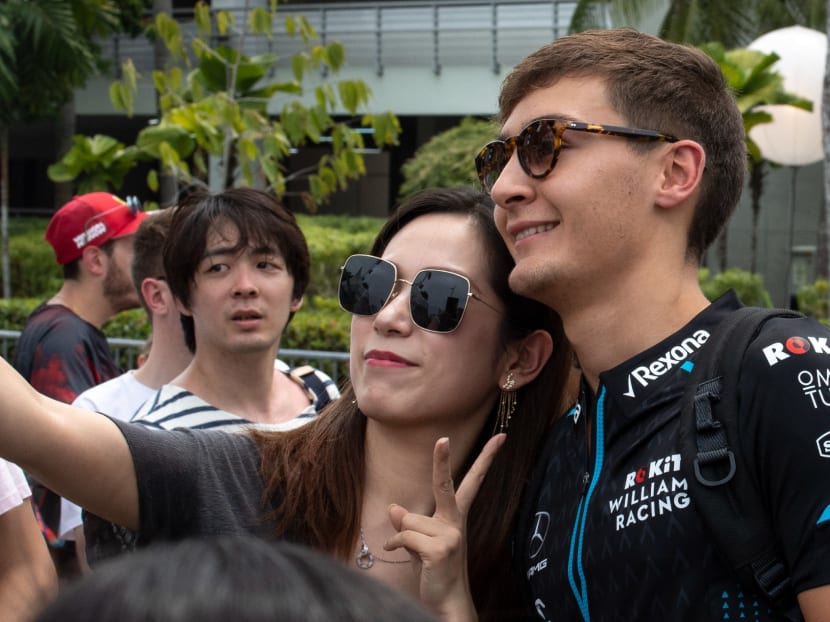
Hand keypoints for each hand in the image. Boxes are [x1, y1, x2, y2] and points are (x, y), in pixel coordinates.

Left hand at [384, 433, 505, 621]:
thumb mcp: (420, 544)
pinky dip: (396, 545)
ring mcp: (450, 535)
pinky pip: (404, 536)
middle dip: (442, 460)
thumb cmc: (434, 572)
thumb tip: (394, 508)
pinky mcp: (440, 549)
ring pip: (408, 520)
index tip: (499, 437)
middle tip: (444, 438)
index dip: (485, 458)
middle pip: (445, 484)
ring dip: (403, 538)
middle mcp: (456, 522)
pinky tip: (399, 554)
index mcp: (455, 516)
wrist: (447, 602)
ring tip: (414, 554)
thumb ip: (409, 524)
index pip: (471, 482)